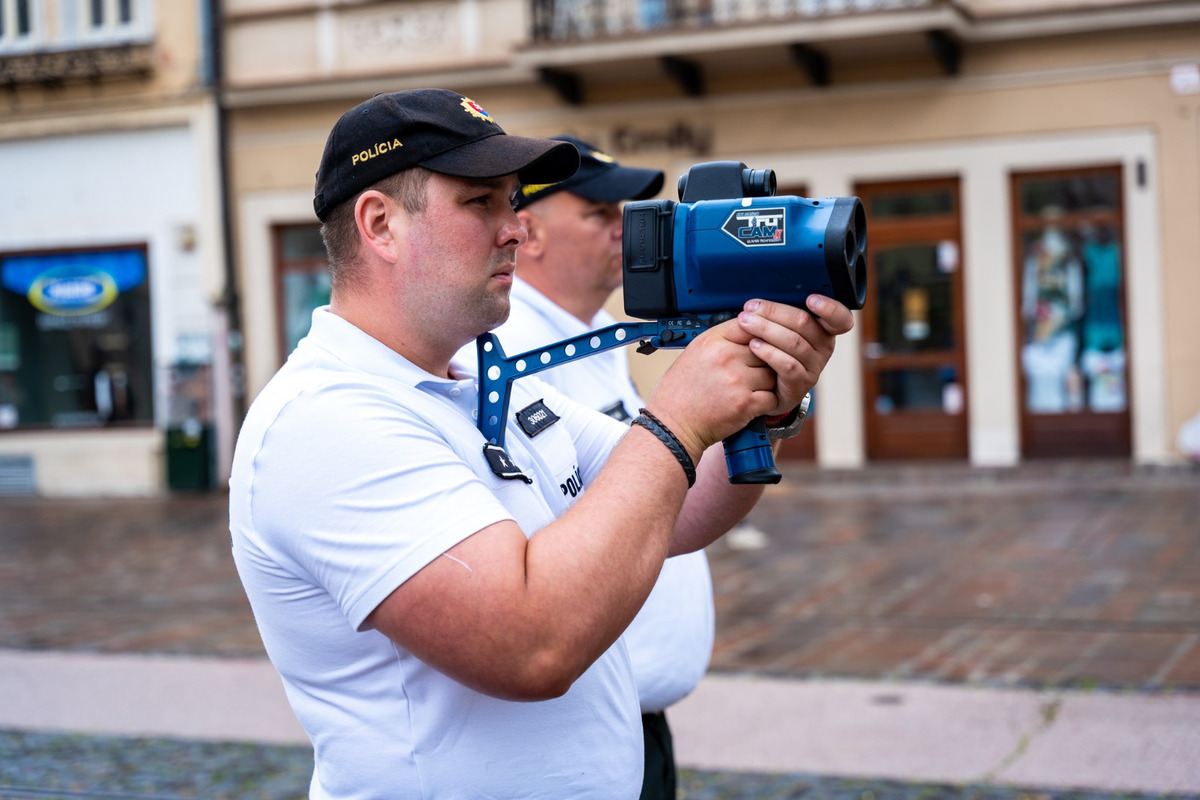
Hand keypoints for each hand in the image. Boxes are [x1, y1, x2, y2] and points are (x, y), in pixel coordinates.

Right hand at [642, 315, 778, 459]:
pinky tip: (750, 404)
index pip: (750, 326)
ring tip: (747, 391)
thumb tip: (749, 334)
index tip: (756, 346)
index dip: (757, 337)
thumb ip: (721, 342)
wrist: (672, 424)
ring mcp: (737, 380)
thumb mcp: (694, 354)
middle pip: (765, 351)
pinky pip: (772, 397)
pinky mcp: (745, 403)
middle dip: (760, 364)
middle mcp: (725, 357)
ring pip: (771, 375)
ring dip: (764, 384)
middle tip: (749, 374)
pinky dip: (765, 403)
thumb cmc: (679, 392)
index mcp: (711, 341)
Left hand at [734, 294, 854, 416]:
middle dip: (773, 312)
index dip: (829, 308)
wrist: (770, 388)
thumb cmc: (775, 350)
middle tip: (750, 308)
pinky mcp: (802, 383)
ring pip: (794, 342)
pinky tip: (754, 345)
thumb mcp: (781, 328)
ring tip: (745, 323)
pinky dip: (769, 352)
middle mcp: (825, 346)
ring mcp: (815, 366)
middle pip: (804, 323)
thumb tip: (760, 299)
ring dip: (766, 329)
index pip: (840, 318)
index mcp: (824, 329)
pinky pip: (787, 364)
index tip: (811, 299)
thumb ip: (779, 313)